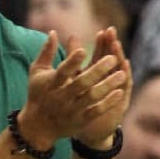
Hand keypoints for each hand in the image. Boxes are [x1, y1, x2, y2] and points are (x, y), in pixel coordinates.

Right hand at [16, 27, 128, 148]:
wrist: (38, 126)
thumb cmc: (38, 93)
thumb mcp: (37, 72)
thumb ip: (46, 52)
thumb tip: (53, 32)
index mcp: (51, 84)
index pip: (62, 71)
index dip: (72, 61)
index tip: (84, 49)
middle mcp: (61, 97)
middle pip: (81, 83)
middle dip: (97, 71)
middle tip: (113, 59)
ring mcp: (71, 110)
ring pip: (91, 97)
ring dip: (107, 85)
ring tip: (122, 74)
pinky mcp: (80, 121)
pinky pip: (96, 111)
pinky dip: (108, 102)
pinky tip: (120, 92)